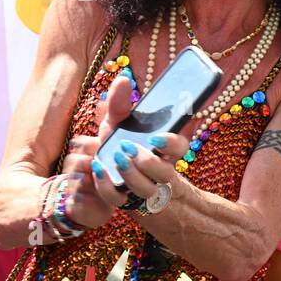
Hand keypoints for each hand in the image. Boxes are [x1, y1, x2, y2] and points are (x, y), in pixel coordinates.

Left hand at [83, 73, 187, 212]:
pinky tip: (98, 171)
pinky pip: (121, 200)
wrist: (106, 169)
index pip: (181, 147)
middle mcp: (159, 170)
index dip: (171, 144)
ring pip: (148, 190)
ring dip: (132, 176)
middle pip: (167, 173)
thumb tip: (123, 80)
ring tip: (116, 159)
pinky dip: (107, 187)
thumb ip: (120, 102)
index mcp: (164, 149)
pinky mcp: (126, 200)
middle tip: (128, 148)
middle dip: (149, 163)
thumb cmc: (120, 141)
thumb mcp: (118, 120)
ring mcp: (144, 187)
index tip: (155, 138)